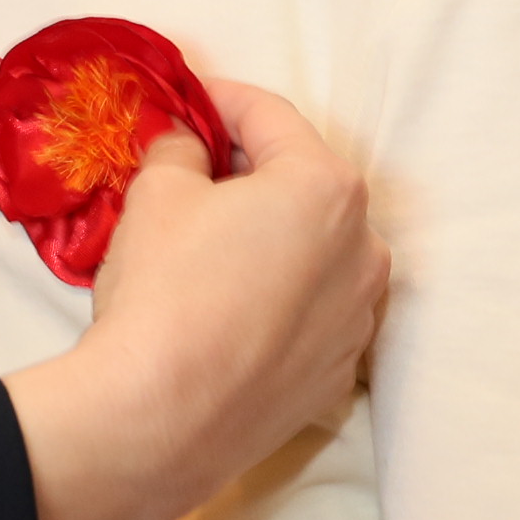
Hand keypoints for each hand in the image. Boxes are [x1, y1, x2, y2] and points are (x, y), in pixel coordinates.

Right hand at [2, 77, 383, 519]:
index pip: (271, 118)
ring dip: (270, 237)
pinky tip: (226, 309)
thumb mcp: (155, 193)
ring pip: (314, 253)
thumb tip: (189, 146)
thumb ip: (180, 150)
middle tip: (191, 170)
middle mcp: (364, 249)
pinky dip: (277, 297)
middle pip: (303, 186)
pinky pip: (310, 312)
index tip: (185, 100)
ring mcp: (358, 318)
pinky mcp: (337, 374)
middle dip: (250, 172)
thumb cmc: (163, 291)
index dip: (219, 100)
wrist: (160, 419)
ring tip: (208, 245)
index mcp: (327, 188)